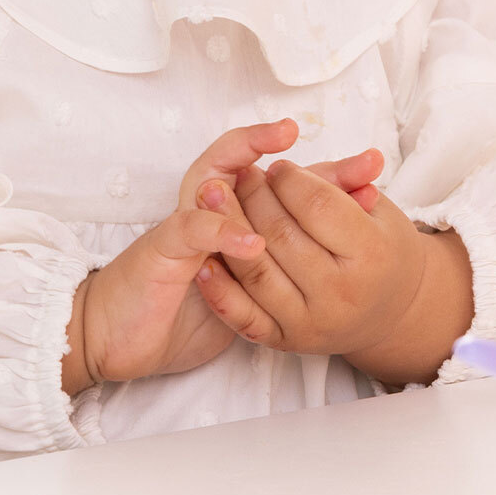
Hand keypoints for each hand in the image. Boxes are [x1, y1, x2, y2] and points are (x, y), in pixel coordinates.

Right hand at [64, 120, 383, 393]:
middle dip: (314, 167)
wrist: (119, 331)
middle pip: (261, 167)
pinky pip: (192, 229)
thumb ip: (281, 260)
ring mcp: (186, 220)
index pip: (287, 186)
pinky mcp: (163, 245)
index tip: (376, 173)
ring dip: (261, 173)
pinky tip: (251, 239)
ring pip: (219, 178)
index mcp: (235, 214)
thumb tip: (339, 250)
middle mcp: (211, 206)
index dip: (331, 178)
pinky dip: (221, 230)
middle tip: (362, 163)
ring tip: (299, 165)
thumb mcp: (246, 285)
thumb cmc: (184, 304)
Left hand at [193, 159, 473, 384]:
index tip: (278, 166)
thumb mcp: (380, 211)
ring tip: (215, 201)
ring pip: (256, 271)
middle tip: (243, 176)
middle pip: (280, 234)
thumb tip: (351, 153)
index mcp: (372, 255)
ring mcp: (312, 323)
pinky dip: (221, 289)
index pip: (316, 205)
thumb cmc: (383, 253)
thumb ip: (351, 180)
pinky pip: (244, 316)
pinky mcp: (288, 343)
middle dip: (255, 197)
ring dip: (229, 231)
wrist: (391, 315)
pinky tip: (207, 259)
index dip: (290, 180)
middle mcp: (342, 293)